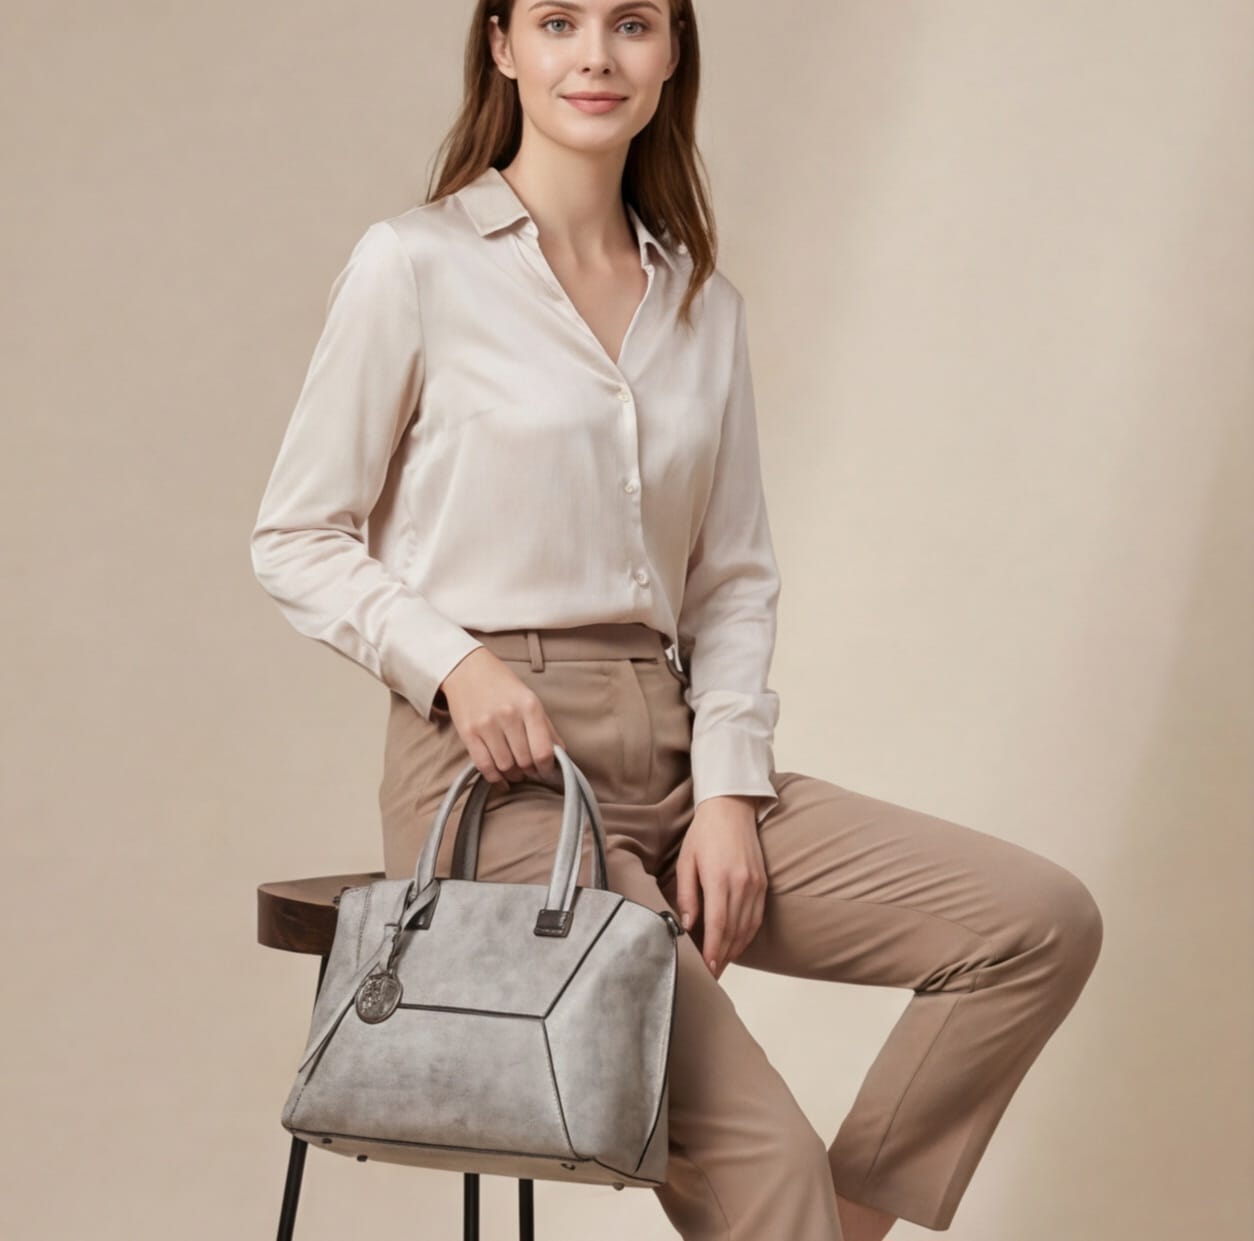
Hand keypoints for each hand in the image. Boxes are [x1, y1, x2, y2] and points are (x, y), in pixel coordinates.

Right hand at [436, 647, 566, 786]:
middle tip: (530, 771)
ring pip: (505, 766)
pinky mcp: (468, 734)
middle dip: (530, 771)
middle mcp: (509, 716)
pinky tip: (501, 778)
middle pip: (524, 761)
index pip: (543, 751)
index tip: (546, 771)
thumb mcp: (530, 699)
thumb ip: (547, 727)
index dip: (547, 768)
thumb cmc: (503, 685)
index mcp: (530, 706)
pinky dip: (495, 777)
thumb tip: (561, 754)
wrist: (467, 669)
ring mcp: (486, 725)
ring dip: (513, 775)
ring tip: (516, 772)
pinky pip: (484, 766)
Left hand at [672, 796, 767, 978]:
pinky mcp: (763, 884)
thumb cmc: (704, 833)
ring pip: (747, 928)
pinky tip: (736, 945)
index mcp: (720, 879)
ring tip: (721, 966)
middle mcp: (742, 884)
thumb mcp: (687, 862)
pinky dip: (746, 935)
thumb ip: (686, 895)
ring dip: (734, 950)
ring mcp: (756, 885)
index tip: (707, 971)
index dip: (713, 951)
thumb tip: (685, 925)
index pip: (718, 925)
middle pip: (733, 932)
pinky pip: (756, 917)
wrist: (731, 808)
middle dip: (722, 957)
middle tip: (711, 976)